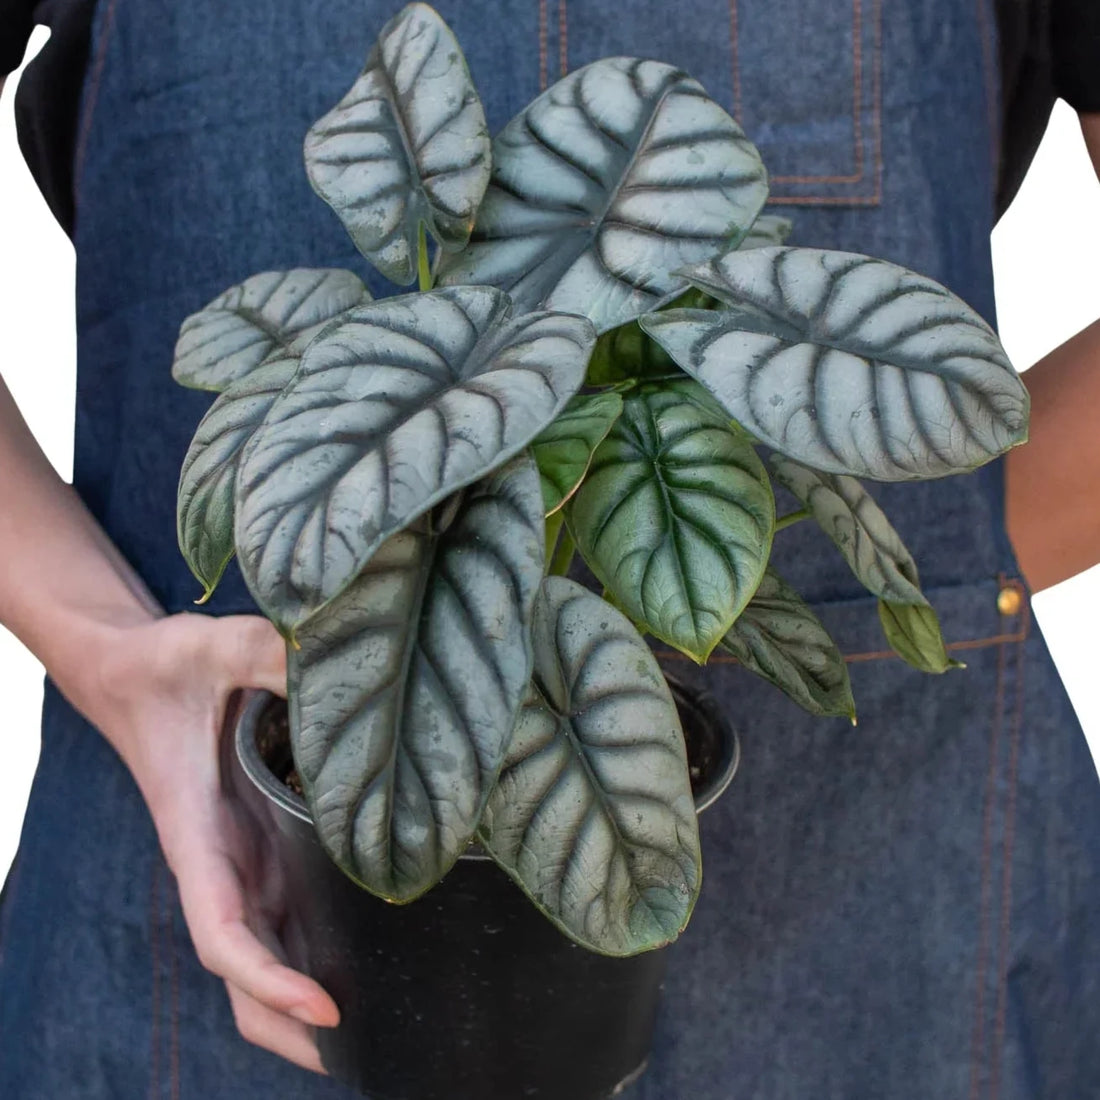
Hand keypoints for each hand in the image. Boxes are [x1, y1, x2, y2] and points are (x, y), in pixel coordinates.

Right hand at [90, 612, 339, 1072]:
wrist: (129, 673)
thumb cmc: (164, 667)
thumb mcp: (213, 648)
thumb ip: (266, 653)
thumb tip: (333, 660)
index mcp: (198, 834)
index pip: (223, 930)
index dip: (266, 978)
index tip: (322, 1007)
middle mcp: (216, 860)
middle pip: (240, 968)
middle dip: (282, 1022)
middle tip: (354, 1057)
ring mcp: (234, 857)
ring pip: (256, 950)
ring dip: (293, 998)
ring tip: (366, 1028)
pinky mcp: (250, 843)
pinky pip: (270, 914)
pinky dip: (299, 950)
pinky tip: (350, 954)